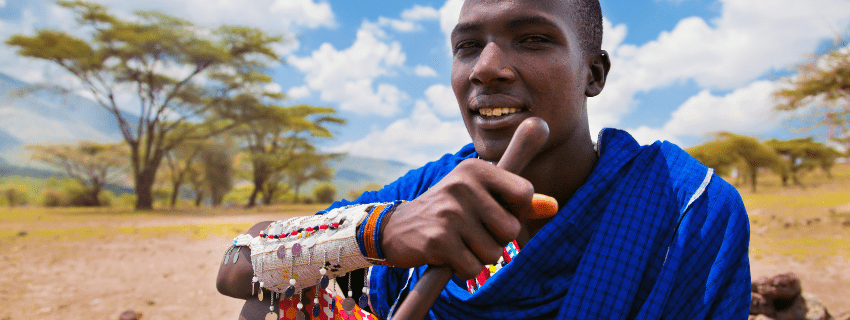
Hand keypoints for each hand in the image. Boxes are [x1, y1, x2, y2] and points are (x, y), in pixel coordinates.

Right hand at [380, 158, 531, 278]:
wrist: (395, 228)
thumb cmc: (447, 211)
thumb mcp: (479, 196)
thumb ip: (517, 200)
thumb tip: (554, 206)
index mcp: (475, 168)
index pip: (524, 193)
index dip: (515, 212)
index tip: (494, 213)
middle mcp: (462, 185)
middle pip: (511, 229)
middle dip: (496, 240)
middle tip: (472, 232)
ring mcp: (450, 213)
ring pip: (493, 253)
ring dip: (479, 256)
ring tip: (459, 243)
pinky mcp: (438, 240)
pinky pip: (472, 268)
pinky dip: (463, 269)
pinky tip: (447, 255)